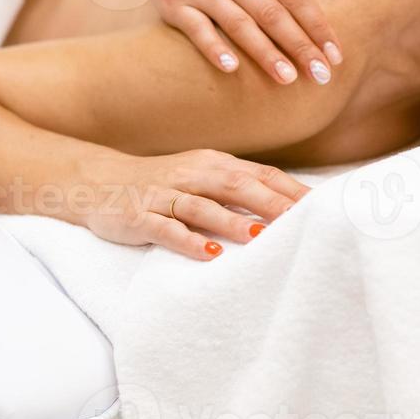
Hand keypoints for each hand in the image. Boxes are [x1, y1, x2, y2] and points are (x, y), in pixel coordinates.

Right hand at [78, 149, 311, 260]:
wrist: (97, 182)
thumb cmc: (162, 186)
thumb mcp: (202, 179)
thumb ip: (238, 190)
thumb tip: (288, 208)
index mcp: (213, 164)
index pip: (260, 175)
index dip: (290, 190)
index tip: (322, 207)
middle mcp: (192, 175)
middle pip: (237, 186)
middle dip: (271, 204)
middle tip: (302, 221)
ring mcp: (164, 194)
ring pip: (203, 206)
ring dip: (232, 221)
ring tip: (261, 236)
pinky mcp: (138, 215)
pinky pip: (165, 228)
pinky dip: (187, 240)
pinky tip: (207, 254)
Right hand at [144, 0, 341, 84]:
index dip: (317, 25)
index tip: (335, 53)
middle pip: (271, 14)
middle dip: (299, 46)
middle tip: (322, 75)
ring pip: (238, 25)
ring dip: (265, 53)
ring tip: (288, 78)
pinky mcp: (174, 3)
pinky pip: (196, 29)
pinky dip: (213, 48)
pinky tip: (232, 68)